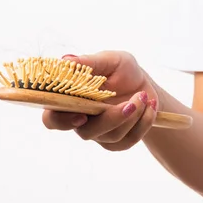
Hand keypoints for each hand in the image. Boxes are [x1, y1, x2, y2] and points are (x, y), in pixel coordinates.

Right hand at [42, 51, 159, 150]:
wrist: (144, 86)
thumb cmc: (121, 71)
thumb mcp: (110, 60)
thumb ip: (90, 62)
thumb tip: (66, 60)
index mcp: (71, 101)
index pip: (52, 118)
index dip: (61, 121)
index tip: (81, 115)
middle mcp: (81, 120)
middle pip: (86, 132)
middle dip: (111, 119)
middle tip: (131, 103)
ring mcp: (100, 134)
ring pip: (111, 135)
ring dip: (133, 115)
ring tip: (143, 96)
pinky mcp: (119, 142)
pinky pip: (129, 139)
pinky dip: (144, 122)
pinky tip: (150, 105)